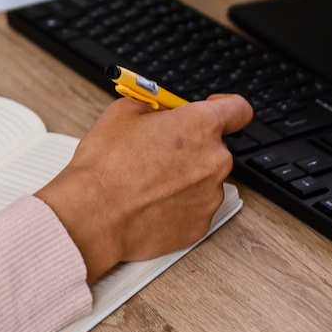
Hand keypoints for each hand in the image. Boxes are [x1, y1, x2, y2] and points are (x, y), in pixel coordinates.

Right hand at [35, 93, 250, 281]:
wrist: (93, 213)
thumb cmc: (105, 165)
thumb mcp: (124, 111)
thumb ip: (155, 107)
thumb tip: (163, 113)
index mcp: (200, 125)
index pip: (238, 109)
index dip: (226, 107)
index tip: (215, 110)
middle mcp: (214, 160)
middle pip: (215, 146)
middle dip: (192, 146)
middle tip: (159, 151)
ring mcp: (210, 196)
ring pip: (205, 179)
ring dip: (185, 177)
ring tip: (148, 181)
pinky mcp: (201, 224)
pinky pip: (195, 207)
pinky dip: (179, 204)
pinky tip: (151, 202)